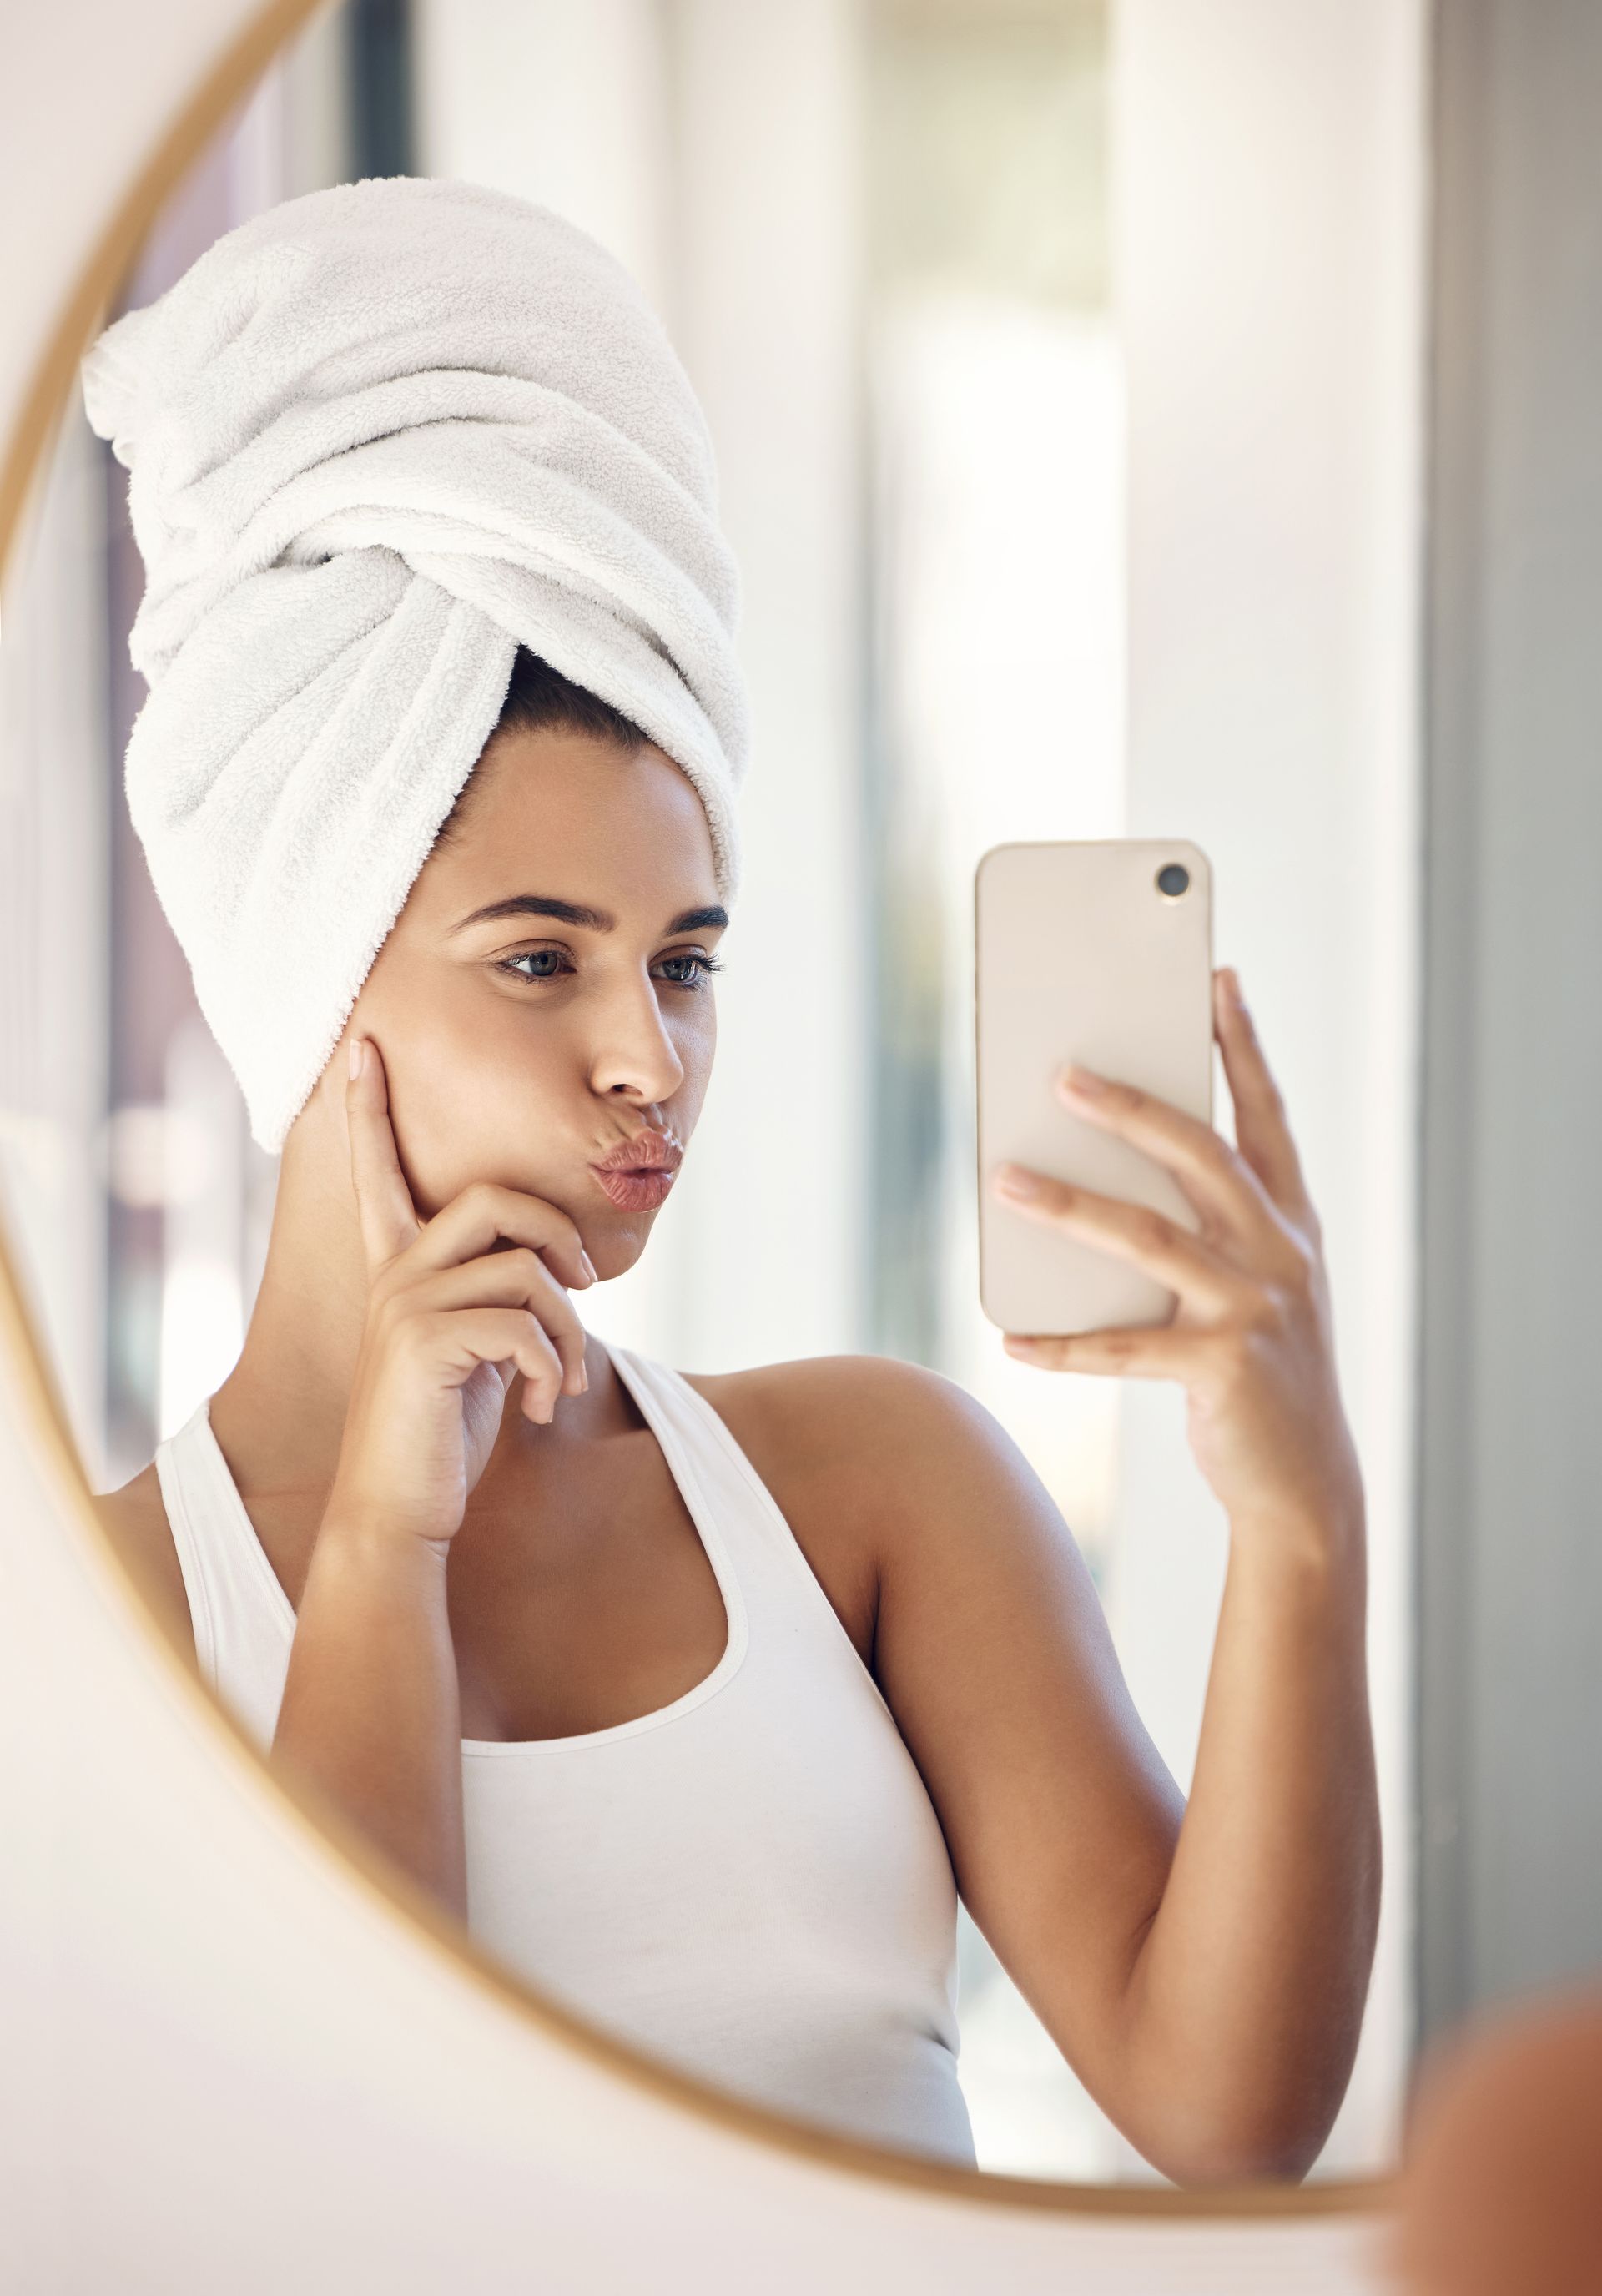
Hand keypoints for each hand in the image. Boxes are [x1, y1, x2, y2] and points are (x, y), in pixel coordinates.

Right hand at [328, 1034, 596, 1551]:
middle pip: (497, 1197)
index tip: (364, 1046)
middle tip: (587, 1283)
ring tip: (561, 1380)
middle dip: (560, 1234)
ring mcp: (403, 1305)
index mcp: (396, 1267)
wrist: (401, 1509)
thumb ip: (497, 1296)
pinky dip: (555, 1368)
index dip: (371, 1109)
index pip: (379, 1171)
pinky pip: (527, 1325)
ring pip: (528, 1271)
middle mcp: (392, 1274)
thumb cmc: (443, 1431)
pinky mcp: (424, 1342)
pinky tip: (544, 1407)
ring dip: (569, 1332)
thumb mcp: (477, 1350)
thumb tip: (557, 1268)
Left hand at [990, 968, 1363, 1545]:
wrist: (1305, 1484)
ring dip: (1071, 1206)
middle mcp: (1281, 1253)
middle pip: (1201, 1156)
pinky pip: (1126, 1348)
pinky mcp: (1224, 1368)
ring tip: (1006, 1182)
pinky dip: (1065, 1344)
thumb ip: (1201, 1229)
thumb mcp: (1250, 1286)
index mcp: (1291, 1222)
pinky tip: (1013, 1339)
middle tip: (1065, 1072)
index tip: (1217, 980)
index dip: (1242, 1047)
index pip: (1266, 1116)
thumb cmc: (1258, 1368)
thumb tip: (1100, 1172)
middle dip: (1132, 1108)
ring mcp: (1257, 1309)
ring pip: (1152, 1238)